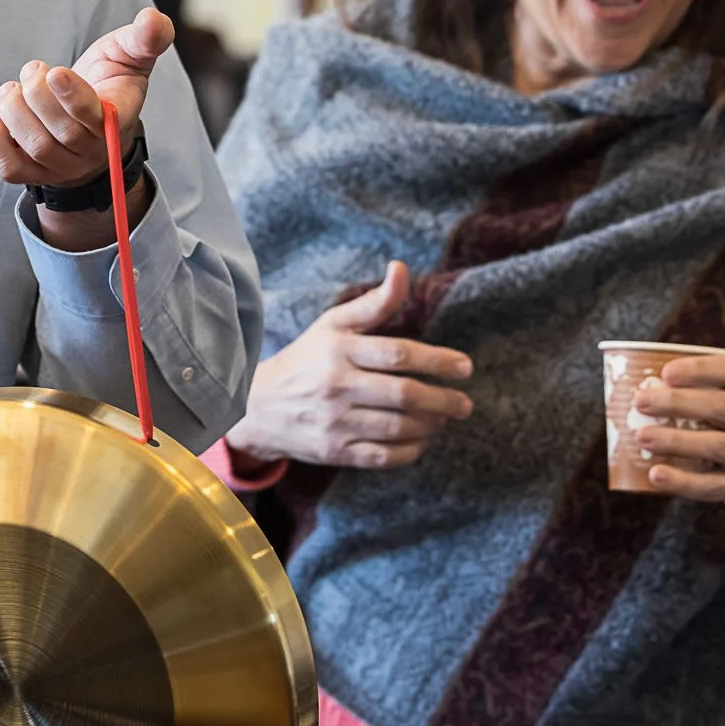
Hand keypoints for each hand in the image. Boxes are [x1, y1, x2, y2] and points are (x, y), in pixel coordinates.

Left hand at [0, 8, 173, 251]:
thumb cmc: (109, 83)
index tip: (55, 72)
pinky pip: (9, 169)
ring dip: (14, 112)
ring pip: (36, 149)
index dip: (72, 97)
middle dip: (37, 96)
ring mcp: (62, 166)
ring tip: (12, 89)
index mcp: (117, 119)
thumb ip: (145, 38)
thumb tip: (153, 19)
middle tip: (33, 69)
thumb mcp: (130, 54)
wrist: (89, 120)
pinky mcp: (33, 173)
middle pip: (61, 134)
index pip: (95, 118)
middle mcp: (92, 150)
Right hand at [224, 262, 473, 469]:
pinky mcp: (334, 451)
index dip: (437, 360)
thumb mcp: (333, 325)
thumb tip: (402, 269)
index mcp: (338, 349)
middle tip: (464, 403)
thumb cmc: (307, 359)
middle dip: (443, 399)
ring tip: (444, 418)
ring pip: (398, 427)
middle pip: (403, 394)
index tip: (465, 367)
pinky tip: (421, 440)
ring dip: (430, 424)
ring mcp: (334, 421)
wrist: (259, 406)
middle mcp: (336, 385)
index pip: (398, 353)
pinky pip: (383, 456)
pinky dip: (410, 451)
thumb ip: (374, 302)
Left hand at [632, 355, 724, 538]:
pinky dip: (682, 481)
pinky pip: (712, 485)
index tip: (666, 372)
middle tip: (641, 401)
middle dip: (679, 403)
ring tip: (641, 436)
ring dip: (676, 440)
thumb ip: (706, 388)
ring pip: (718, 446)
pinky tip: (656, 474)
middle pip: (723, 408)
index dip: (701, 369)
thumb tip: (641, 384)